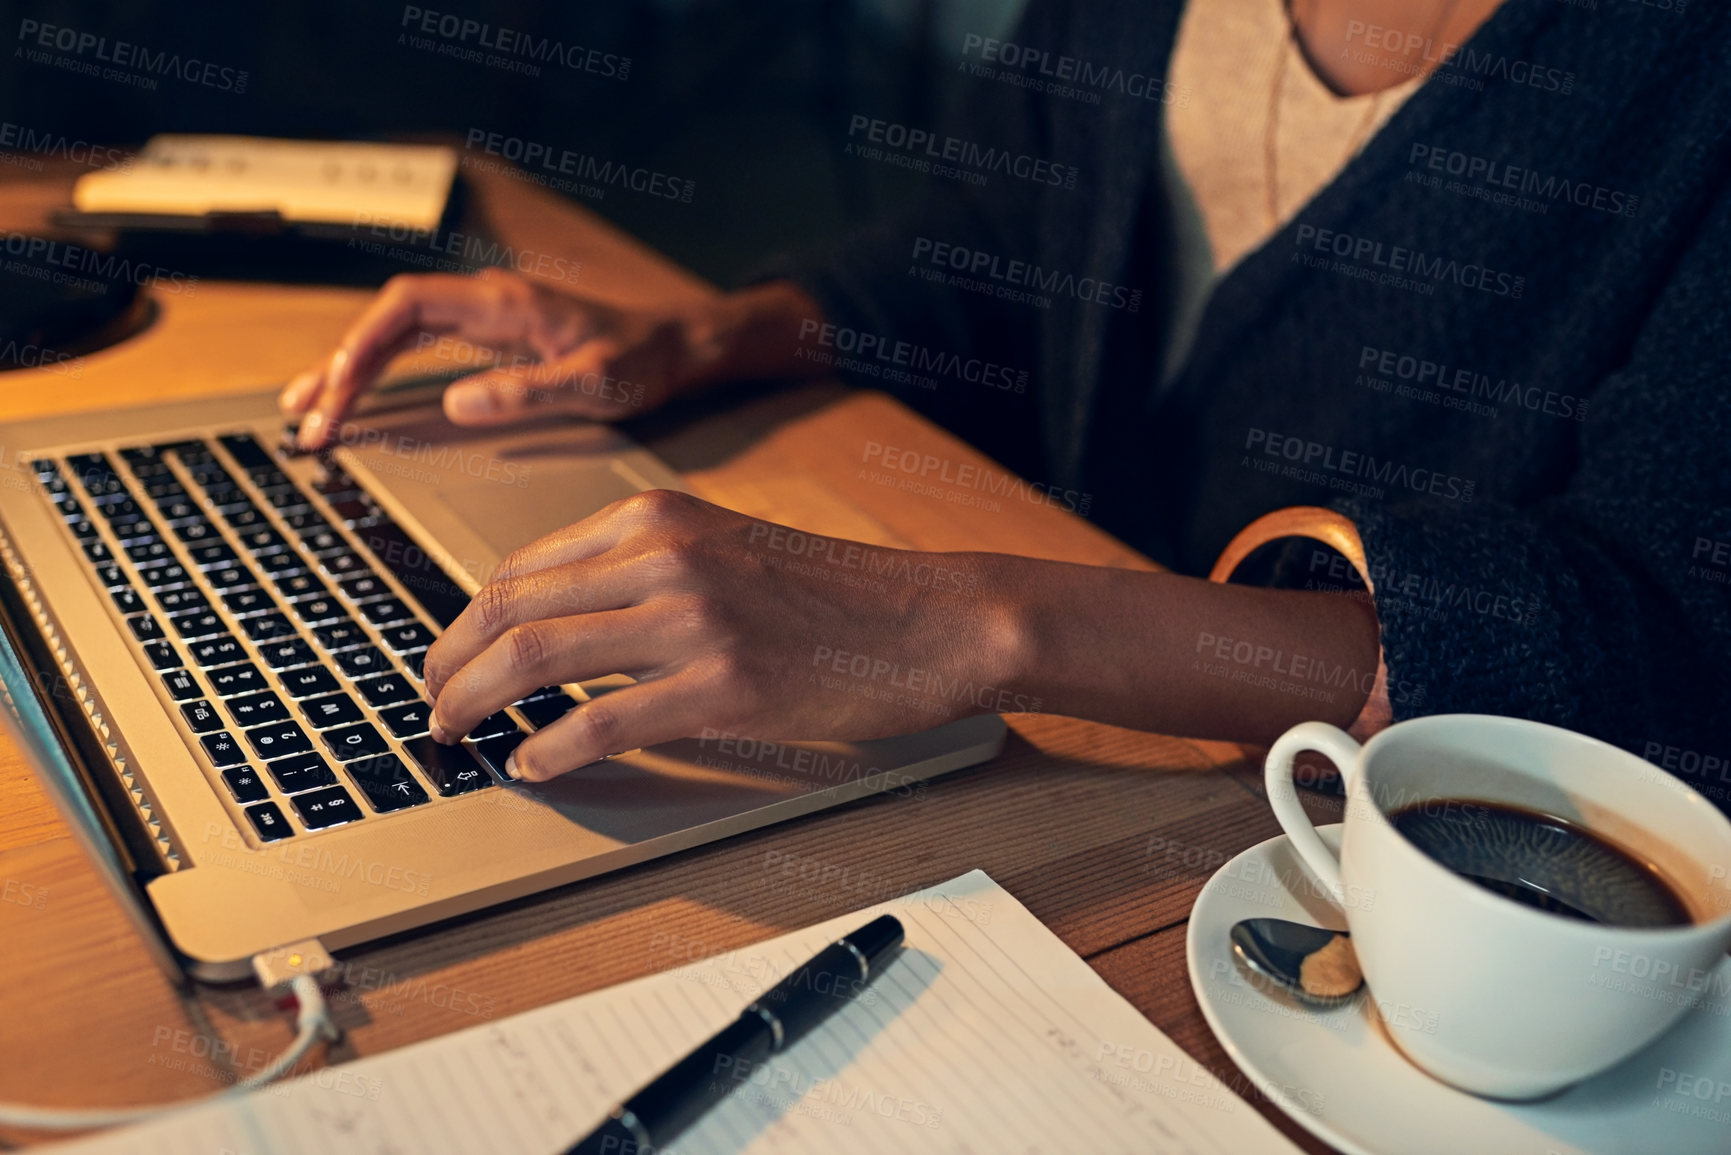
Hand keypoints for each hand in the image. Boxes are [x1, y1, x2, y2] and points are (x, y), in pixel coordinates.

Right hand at [280, 268, 718, 448]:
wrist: (676, 344)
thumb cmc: (643, 359)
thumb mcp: (595, 382)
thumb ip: (528, 391)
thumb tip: (456, 402)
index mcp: (501, 305)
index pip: (407, 307)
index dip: (363, 344)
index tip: (337, 388)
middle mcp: (484, 303)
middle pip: (389, 322)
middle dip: (342, 368)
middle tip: (309, 421)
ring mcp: (483, 319)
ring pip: (396, 334)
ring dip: (350, 370)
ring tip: (304, 410)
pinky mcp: (488, 338)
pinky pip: (418, 348)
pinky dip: (381, 371)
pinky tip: (354, 397)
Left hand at [420, 489, 1020, 781]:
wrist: (928, 620)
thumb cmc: (835, 595)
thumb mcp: (727, 549)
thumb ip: (643, 570)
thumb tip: (557, 622)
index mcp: (659, 518)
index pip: (522, 568)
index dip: (464, 620)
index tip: (446, 656)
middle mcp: (665, 556)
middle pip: (511, 608)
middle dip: (448, 663)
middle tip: (430, 702)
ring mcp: (693, 619)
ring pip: (536, 658)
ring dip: (475, 703)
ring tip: (452, 733)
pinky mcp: (723, 686)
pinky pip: (602, 720)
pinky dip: (549, 749)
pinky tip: (532, 765)